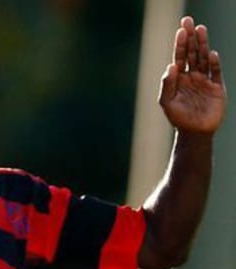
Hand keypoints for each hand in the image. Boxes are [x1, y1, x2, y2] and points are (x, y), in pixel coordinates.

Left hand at [159, 16, 225, 133]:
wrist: (194, 133)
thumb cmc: (177, 118)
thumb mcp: (167, 102)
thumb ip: (167, 84)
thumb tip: (170, 66)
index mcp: (179, 78)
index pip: (180, 56)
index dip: (181, 43)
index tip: (181, 30)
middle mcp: (192, 75)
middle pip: (192, 52)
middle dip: (191, 37)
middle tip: (189, 21)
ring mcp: (205, 80)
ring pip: (204, 58)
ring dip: (203, 44)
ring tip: (201, 29)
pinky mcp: (217, 87)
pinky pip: (216, 72)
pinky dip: (214, 63)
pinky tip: (211, 54)